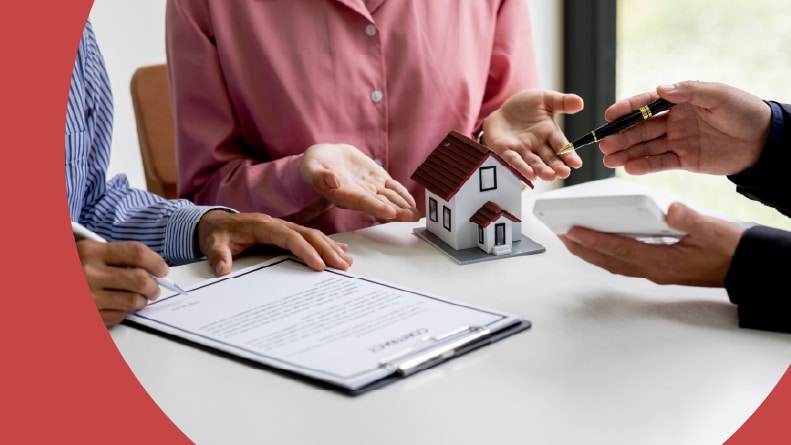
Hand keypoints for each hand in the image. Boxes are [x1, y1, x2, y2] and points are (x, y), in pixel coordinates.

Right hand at [77, 240, 167, 326]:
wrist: (37, 286)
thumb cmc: (69, 268)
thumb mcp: (87, 253)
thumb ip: (115, 257)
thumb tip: (149, 267)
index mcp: (91, 252)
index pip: (136, 253)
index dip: (156, 261)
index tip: (163, 270)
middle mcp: (89, 274)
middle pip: (140, 280)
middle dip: (154, 286)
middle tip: (155, 288)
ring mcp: (87, 297)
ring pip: (133, 301)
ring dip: (142, 301)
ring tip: (139, 298)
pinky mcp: (87, 316)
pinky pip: (118, 316)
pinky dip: (123, 312)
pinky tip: (115, 306)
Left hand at [197, 210, 353, 274]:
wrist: (215, 224)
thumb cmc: (217, 234)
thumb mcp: (212, 243)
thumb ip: (217, 255)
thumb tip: (222, 269)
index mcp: (263, 225)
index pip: (289, 237)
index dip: (305, 250)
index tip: (319, 265)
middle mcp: (277, 224)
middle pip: (307, 234)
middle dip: (326, 249)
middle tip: (342, 266)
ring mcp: (283, 228)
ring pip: (312, 235)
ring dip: (330, 247)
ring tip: (346, 262)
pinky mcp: (285, 234)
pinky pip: (309, 238)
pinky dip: (326, 244)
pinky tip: (340, 251)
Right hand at [300, 143, 419, 222]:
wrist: (325, 157)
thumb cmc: (314, 164)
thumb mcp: (310, 167)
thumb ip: (319, 175)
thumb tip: (332, 180)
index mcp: (344, 195)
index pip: (363, 202)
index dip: (377, 207)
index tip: (390, 212)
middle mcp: (359, 195)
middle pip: (381, 205)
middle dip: (397, 212)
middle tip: (412, 217)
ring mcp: (370, 188)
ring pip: (389, 198)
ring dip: (403, 205)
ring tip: (417, 213)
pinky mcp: (377, 179)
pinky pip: (392, 188)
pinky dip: (402, 194)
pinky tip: (412, 202)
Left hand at [482, 89, 584, 181]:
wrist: (502, 109)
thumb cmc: (525, 106)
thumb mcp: (545, 99)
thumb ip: (562, 102)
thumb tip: (580, 102)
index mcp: (549, 134)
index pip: (561, 146)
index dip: (568, 155)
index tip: (577, 163)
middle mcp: (537, 145)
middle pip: (549, 159)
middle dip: (557, 167)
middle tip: (564, 173)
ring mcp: (522, 150)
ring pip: (533, 163)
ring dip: (541, 170)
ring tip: (549, 176)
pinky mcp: (505, 151)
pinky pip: (513, 160)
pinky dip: (521, 167)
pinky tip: (529, 174)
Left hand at [558, 202, 743, 286]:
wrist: (745, 266)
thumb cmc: (729, 249)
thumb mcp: (711, 229)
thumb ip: (689, 218)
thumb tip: (670, 208)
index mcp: (662, 261)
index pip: (618, 249)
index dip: (593, 239)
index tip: (572, 230)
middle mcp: (652, 269)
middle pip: (607, 260)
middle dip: (581, 247)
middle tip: (558, 233)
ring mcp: (654, 271)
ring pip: (612, 263)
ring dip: (589, 252)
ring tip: (570, 238)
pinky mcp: (657, 267)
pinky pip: (623, 262)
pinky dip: (606, 252)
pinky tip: (599, 243)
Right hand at [598, 81, 771, 175]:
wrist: (764, 141)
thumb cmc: (744, 111)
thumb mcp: (718, 95)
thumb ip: (689, 91)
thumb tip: (662, 89)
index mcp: (680, 103)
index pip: (647, 105)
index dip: (627, 109)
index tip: (610, 115)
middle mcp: (675, 122)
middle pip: (641, 129)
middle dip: (620, 136)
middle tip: (604, 144)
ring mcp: (678, 141)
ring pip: (646, 147)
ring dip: (626, 152)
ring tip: (608, 159)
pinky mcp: (684, 160)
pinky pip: (660, 163)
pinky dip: (644, 166)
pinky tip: (629, 167)